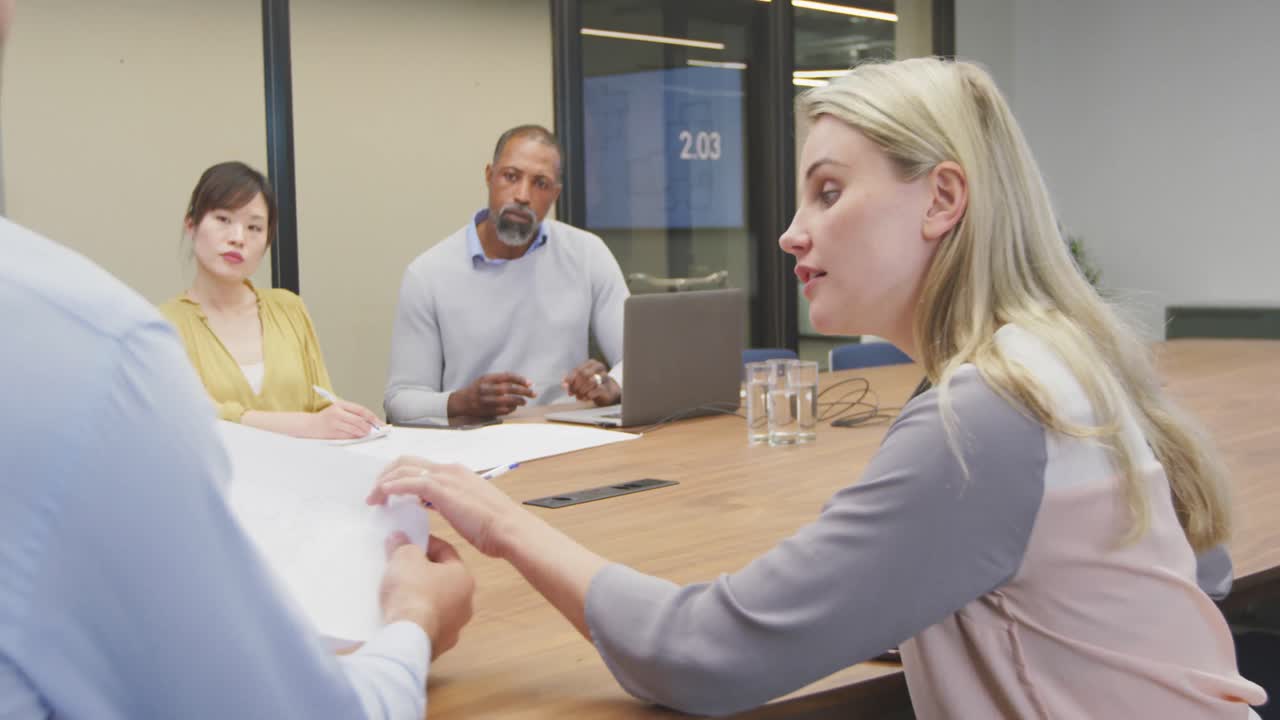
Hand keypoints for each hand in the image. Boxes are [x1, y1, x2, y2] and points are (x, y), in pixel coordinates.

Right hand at [308, 399, 379, 438]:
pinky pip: (348, 436)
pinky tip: (358, 437)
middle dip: (369, 426)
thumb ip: (352, 414)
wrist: (309, 425)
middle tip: (374, 430)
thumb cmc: (326, 418)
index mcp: (340, 404)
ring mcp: (334, 423)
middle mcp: (337, 413)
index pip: (361, 410)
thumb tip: (369, 422)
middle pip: (358, 420)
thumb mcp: (338, 410)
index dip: (372, 417)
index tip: (379, 423)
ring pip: (354, 429)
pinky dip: (355, 437)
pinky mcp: (332, 433)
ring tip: (367, 434)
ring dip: (363, 433)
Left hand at [368, 458, 526, 557]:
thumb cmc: (494, 525)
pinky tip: (382, 495)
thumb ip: (449, 502)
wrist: (509, 529)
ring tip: (373, 499)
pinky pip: (409, 483)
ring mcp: (446, 478)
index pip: (419, 466)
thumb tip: (434, 505)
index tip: (387, 492)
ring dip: (383, 482)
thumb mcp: (468, 508)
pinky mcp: (442, 490)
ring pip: (403, 469)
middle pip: (406, 462)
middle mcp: (449, 470)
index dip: (398, 476)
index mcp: (456, 473)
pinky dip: (392, 487)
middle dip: (385, 475)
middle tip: (375, 494)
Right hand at [380, 532, 474, 658]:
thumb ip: (404, 546)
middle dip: (421, 571)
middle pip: (441, 580)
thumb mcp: (405, 558)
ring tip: (396, 591)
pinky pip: (424, 625)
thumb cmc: (412, 594)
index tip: (409, 541)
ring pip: (434, 605)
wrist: (406, 637)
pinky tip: (397, 614)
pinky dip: (413, 618)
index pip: (446, 552)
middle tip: (401, 565)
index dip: (425, 543)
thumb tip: (400, 539)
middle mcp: (464, 604)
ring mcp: (452, 628)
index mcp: (464, 578)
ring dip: (418, 597)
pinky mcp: (436, 645)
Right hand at [447, 372, 535, 417]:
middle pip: (508, 389)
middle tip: (533, 393)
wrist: (462, 401)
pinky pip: (502, 410)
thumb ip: (501, 378)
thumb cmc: (478, 388)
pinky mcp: (486, 410)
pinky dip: (511, 409)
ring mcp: (485, 400)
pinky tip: (515, 407)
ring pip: (506, 401)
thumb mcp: (486, 379)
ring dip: (518, 401)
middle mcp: (485, 388)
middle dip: (523, 391)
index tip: (530, 383)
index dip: (520, 380)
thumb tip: (522, 381)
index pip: (507, 377)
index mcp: (487, 378)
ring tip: (524, 401)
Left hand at [562, 360, 619, 406]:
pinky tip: (585, 398)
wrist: (606, 392)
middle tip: (572, 393)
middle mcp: (599, 367)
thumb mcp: (579, 381)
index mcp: (591, 363)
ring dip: (582, 390)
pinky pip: (597, 390)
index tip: (566, 387)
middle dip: (576, 385)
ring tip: (578, 396)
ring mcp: (605, 376)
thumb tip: (563, 385)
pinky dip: (589, 395)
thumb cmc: (590, 384)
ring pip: (591, 381)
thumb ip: (570, 381)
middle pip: (584, 374)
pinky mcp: (608, 387)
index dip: (570, 379)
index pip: (578, 369)